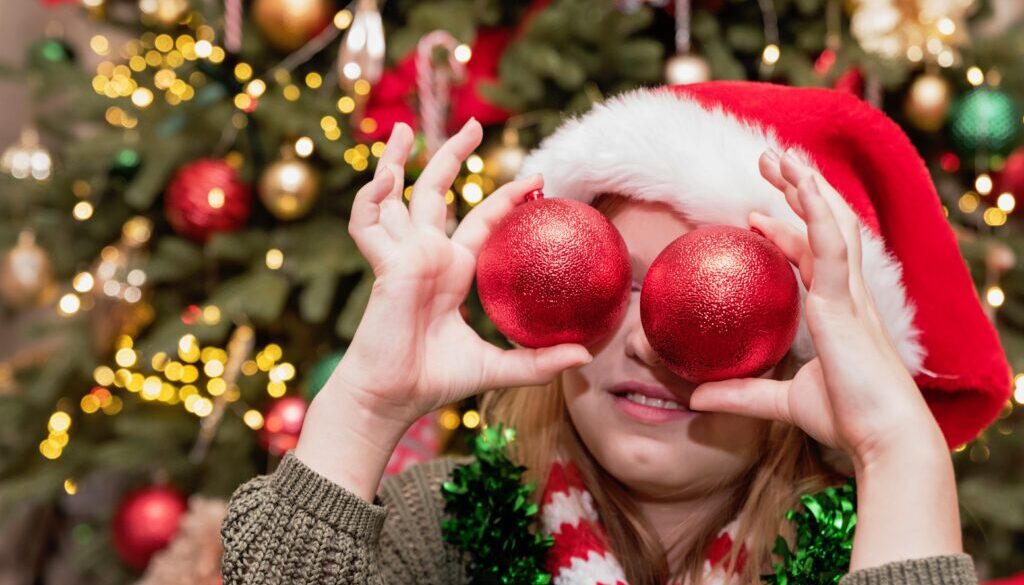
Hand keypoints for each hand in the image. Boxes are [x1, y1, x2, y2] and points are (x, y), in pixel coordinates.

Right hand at [329, 119, 592, 426]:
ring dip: (394, 161)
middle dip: (451, 156)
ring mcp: (403, 257)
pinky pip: (369, 223)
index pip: (480, 221)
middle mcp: (427, 256)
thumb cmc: (433, 381)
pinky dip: (371, 198)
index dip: (504, 198)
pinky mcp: (386, 266)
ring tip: (403, 129)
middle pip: (435, 193)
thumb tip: (585, 356)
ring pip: (395, 198)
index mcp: (452, 271)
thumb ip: (536, 363)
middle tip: (474, 126)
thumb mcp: (495, 367)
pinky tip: (385, 177)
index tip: (536, 179)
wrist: (392, 400)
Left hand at [689, 148, 945, 468]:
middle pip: (825, 226)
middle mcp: (848, 295)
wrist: (884, 440)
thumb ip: (743, 395)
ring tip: (779, 156)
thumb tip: (696, 398)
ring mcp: (850, 295)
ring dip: (807, 186)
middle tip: (768, 164)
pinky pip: (832, 245)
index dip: (787, 233)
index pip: (812, 257)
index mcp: (839, 312)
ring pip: (832, 223)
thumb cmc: (848, 420)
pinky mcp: (846, 302)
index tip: (755, 218)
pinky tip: (800, 185)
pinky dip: (817, 211)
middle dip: (799, 192)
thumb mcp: (784, 402)